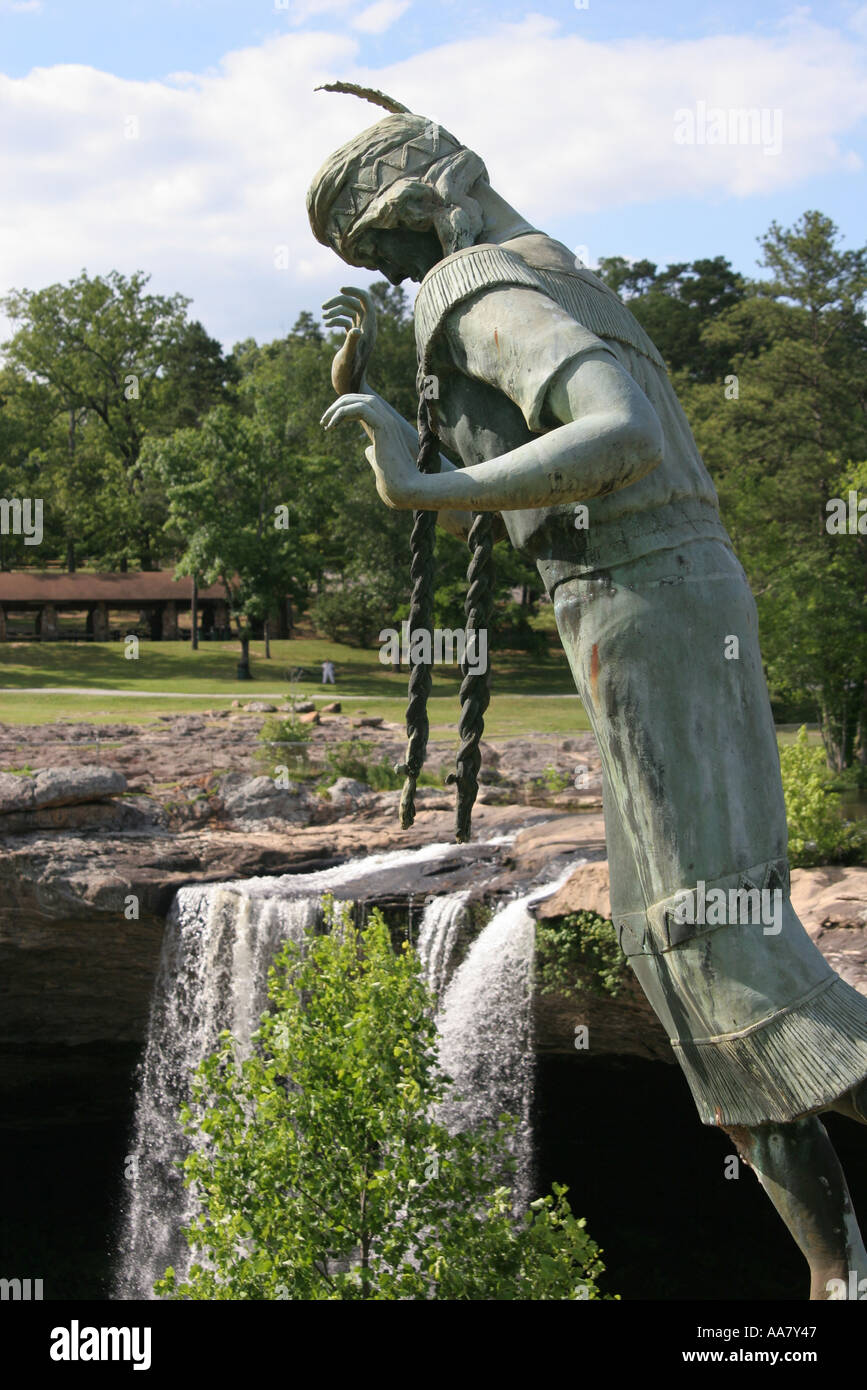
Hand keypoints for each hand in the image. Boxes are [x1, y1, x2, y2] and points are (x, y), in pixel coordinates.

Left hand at [320, 393, 425, 509]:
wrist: (407, 490)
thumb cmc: (394, 484)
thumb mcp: (380, 466)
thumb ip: (374, 455)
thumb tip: (367, 450)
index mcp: (386, 429)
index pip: (364, 406)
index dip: (344, 410)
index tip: (329, 425)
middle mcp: (388, 422)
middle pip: (361, 398)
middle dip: (339, 405)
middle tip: (323, 421)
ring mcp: (388, 423)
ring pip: (361, 400)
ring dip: (339, 407)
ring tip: (325, 423)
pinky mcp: (384, 427)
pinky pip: (361, 409)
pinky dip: (343, 413)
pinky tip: (332, 426)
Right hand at [322, 286, 376, 395]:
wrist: (348, 388)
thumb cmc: (348, 375)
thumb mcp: (348, 357)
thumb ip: (351, 342)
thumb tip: (355, 330)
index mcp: (369, 328)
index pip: (366, 299)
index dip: (355, 290)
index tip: (340, 288)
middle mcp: (366, 329)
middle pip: (355, 302)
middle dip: (339, 301)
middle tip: (323, 308)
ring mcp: (360, 333)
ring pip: (349, 310)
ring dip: (335, 309)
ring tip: (323, 317)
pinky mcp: (352, 338)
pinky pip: (346, 320)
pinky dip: (335, 318)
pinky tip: (326, 325)